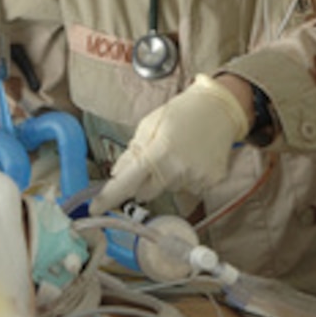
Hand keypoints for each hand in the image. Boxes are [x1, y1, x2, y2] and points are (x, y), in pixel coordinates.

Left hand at [89, 74, 248, 214]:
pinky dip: (188, 177)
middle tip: (157, 155)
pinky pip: (189, 189)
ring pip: (169, 189)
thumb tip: (117, 175)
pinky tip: (195, 157)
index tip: (94, 208)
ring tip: (181, 150)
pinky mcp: (211, 183)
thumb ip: (133, 151)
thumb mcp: (150, 123)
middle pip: (146, 192)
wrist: (220, 108)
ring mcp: (196, 179)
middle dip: (145, 180)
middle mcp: (177, 170)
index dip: (109, 198)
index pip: (127, 183)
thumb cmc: (182, 112)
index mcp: (158, 152)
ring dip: (168, 176)